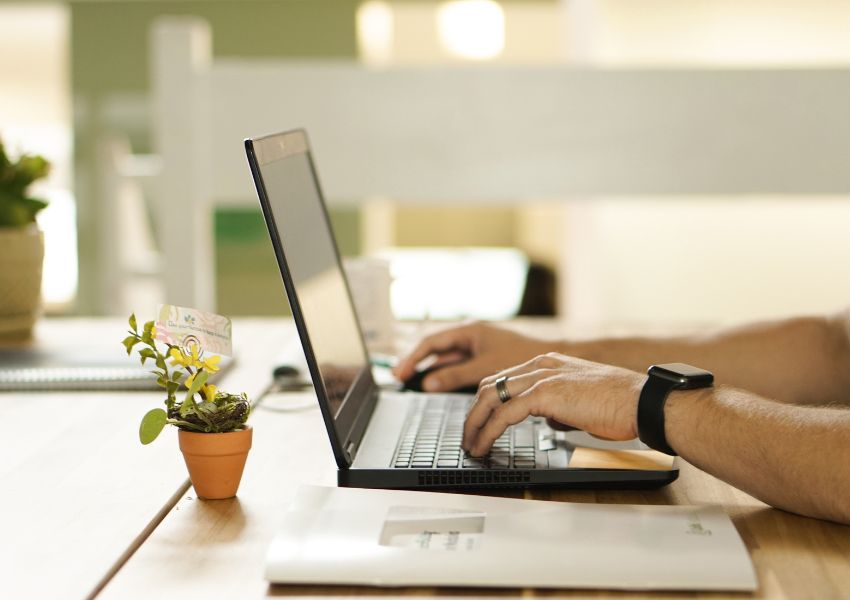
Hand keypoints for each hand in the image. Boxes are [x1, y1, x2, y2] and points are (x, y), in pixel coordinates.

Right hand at [393, 322, 557, 391]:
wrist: (552, 359)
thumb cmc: (524, 356)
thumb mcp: (485, 368)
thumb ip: (455, 375)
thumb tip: (428, 383)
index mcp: (470, 331)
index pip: (432, 341)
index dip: (413, 357)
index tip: (400, 372)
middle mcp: (471, 336)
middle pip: (435, 348)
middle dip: (416, 361)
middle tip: (399, 377)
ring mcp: (477, 347)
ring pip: (446, 357)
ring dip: (430, 368)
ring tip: (411, 381)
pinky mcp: (484, 357)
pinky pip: (458, 365)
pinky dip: (446, 373)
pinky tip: (437, 384)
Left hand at [462, 353, 643, 456]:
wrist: (642, 402)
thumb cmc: (620, 404)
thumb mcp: (581, 401)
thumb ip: (559, 406)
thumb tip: (549, 420)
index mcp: (548, 363)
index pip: (504, 378)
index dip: (486, 401)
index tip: (479, 422)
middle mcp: (541, 365)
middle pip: (489, 384)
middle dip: (473, 413)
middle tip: (468, 436)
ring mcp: (542, 377)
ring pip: (490, 397)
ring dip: (475, 424)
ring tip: (471, 445)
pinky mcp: (545, 394)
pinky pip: (505, 414)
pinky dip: (489, 431)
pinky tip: (484, 445)